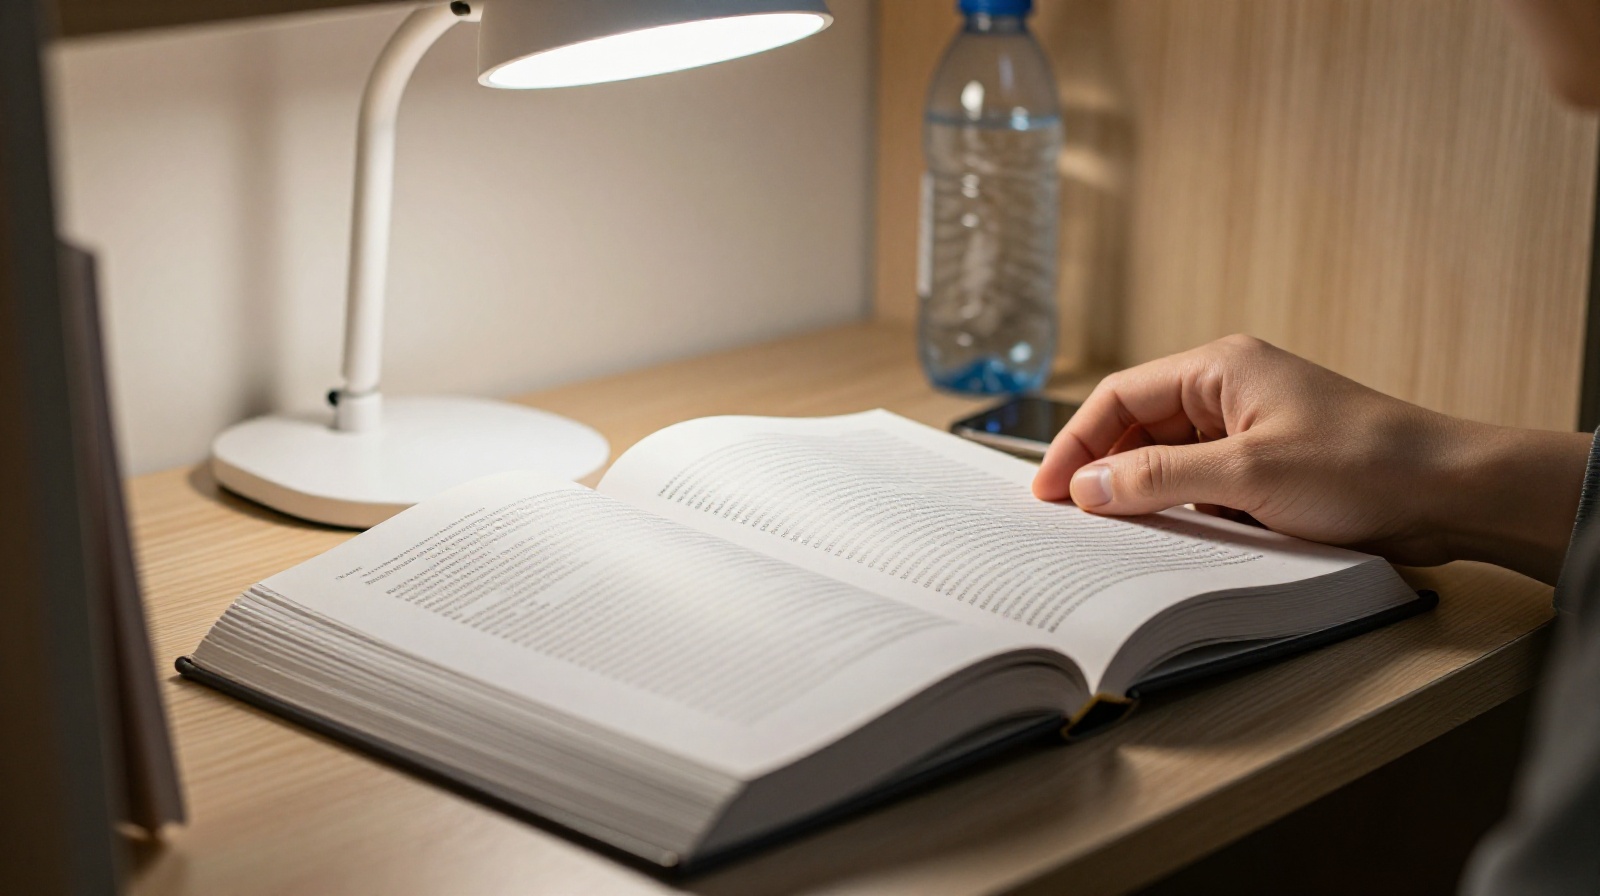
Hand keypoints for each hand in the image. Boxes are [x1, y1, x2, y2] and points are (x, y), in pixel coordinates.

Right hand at [1032, 335, 1592, 583]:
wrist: (1449, 492)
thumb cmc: (1362, 466)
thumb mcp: (1247, 474)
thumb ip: (1158, 479)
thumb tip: (1089, 487)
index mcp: (1220, 367)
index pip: (1120, 396)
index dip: (1076, 442)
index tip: (1048, 490)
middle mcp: (1231, 389)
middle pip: (1139, 426)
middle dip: (1104, 469)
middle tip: (1070, 517)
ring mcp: (1251, 427)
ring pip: (1170, 458)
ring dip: (1143, 492)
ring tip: (1111, 532)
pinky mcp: (1270, 465)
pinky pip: (1204, 482)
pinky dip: (1181, 507)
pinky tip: (1168, 536)